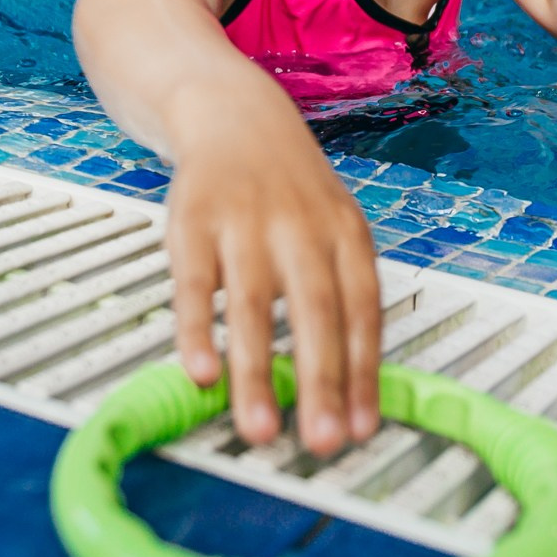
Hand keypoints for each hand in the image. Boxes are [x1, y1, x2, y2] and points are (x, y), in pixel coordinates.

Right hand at [164, 108, 381, 456]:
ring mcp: (245, 221)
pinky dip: (196, 329)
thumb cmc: (291, 194)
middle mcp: (301, 226)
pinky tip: (201, 374)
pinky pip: (194, 282)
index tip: (361, 428)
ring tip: (258, 430)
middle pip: (316, 310)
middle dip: (321, 382)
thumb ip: (340, 297)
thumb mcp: (333, 229)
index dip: (363, 372)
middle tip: (320, 442)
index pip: (363, 310)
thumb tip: (349, 388)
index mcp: (346, 234)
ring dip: (256, 371)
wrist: (233, 114)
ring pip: (253, 304)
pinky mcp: (192, 219)